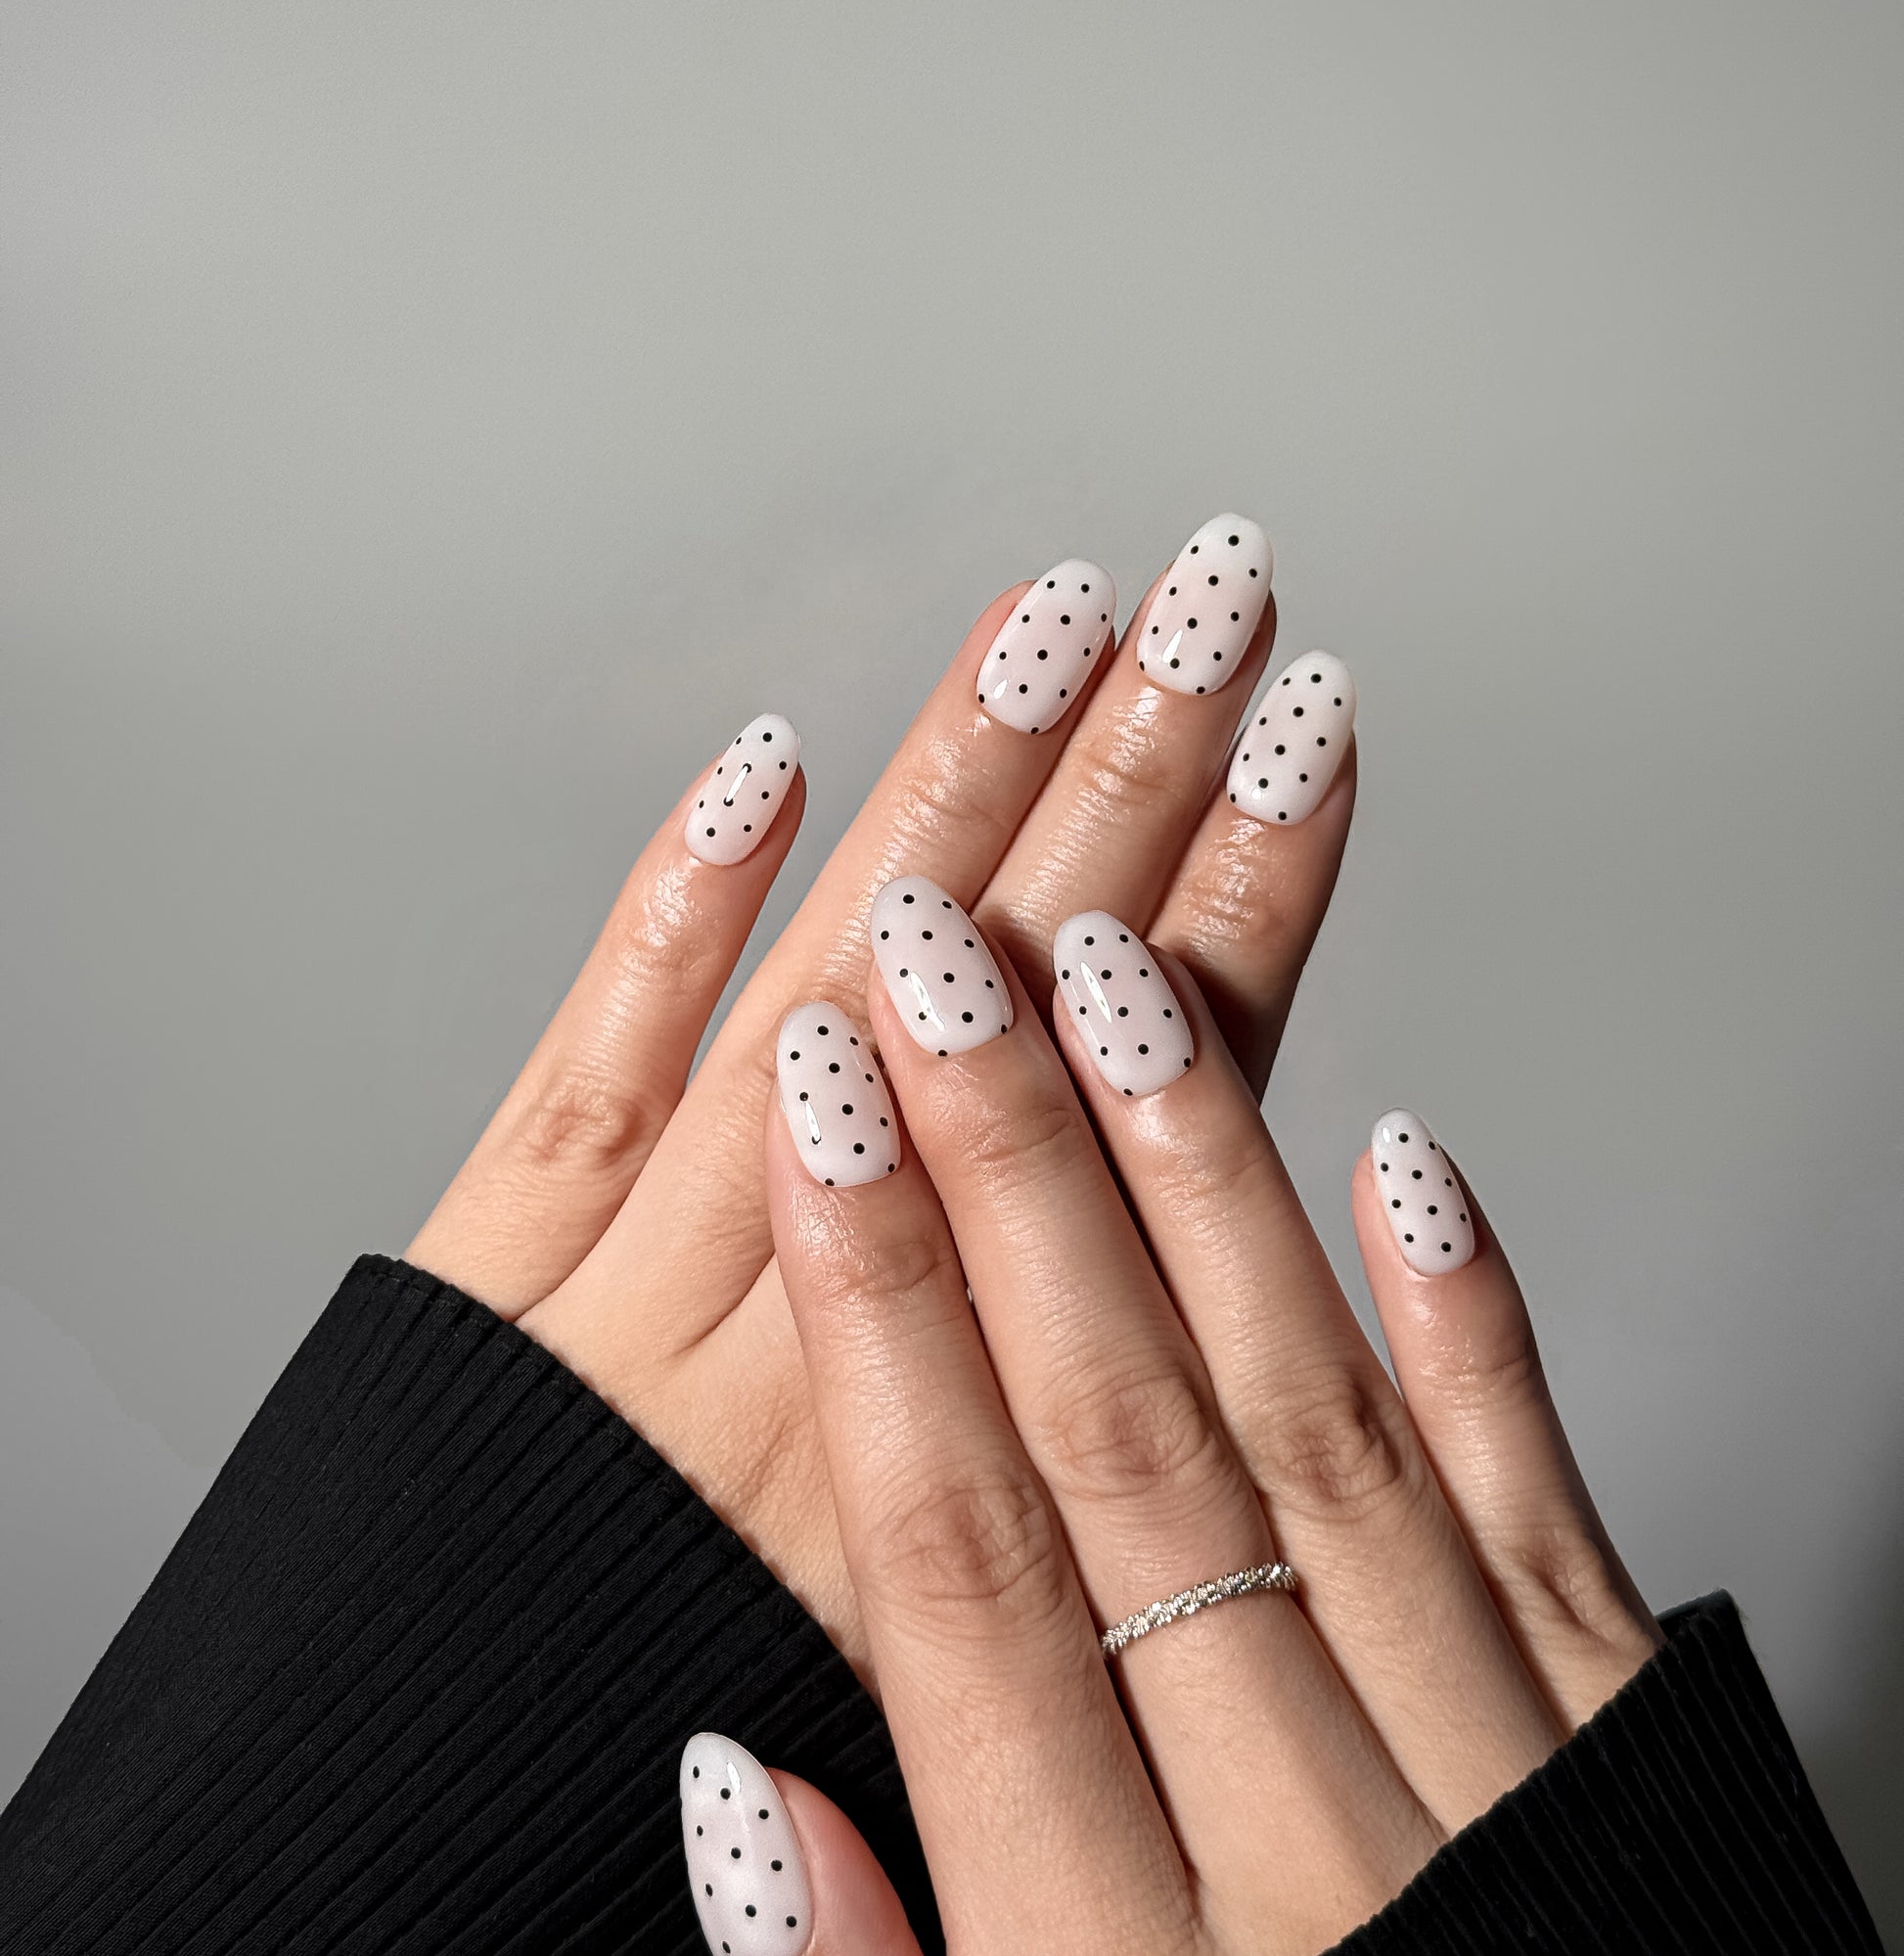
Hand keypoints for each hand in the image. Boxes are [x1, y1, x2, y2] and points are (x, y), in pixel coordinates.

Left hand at [406, 517, 1353, 1659]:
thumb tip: (1202, 1338)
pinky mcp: (484, 1278)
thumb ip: (1070, 1492)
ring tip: (1049, 626)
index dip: (1239, 916)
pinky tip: (763, 769)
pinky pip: (589, 1070)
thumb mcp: (957, 1691)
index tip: (1302, 754)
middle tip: (1216, 605)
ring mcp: (637, 1296)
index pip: (1145, 1127)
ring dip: (943, 799)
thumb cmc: (671, 1770)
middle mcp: (823, 1346)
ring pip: (822, 1006)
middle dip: (1127, 785)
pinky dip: (670, 919)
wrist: (398, 1867)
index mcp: (966, 1452)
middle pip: (1004, 1016)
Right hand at [711, 890, 1660, 1953]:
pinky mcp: (1644, 1759)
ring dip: (1206, 1192)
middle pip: (1130, 1460)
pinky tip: (1406, 1153)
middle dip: (1010, 1180)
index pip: (968, 1586)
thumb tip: (736, 1792)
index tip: (814, 1122)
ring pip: (1317, 1436)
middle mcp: (1324, 1855)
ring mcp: (1508, 1789)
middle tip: (936, 959)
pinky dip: (1478, 1323)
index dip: (876, 1327)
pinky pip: (1550, 1510)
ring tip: (1115, 978)